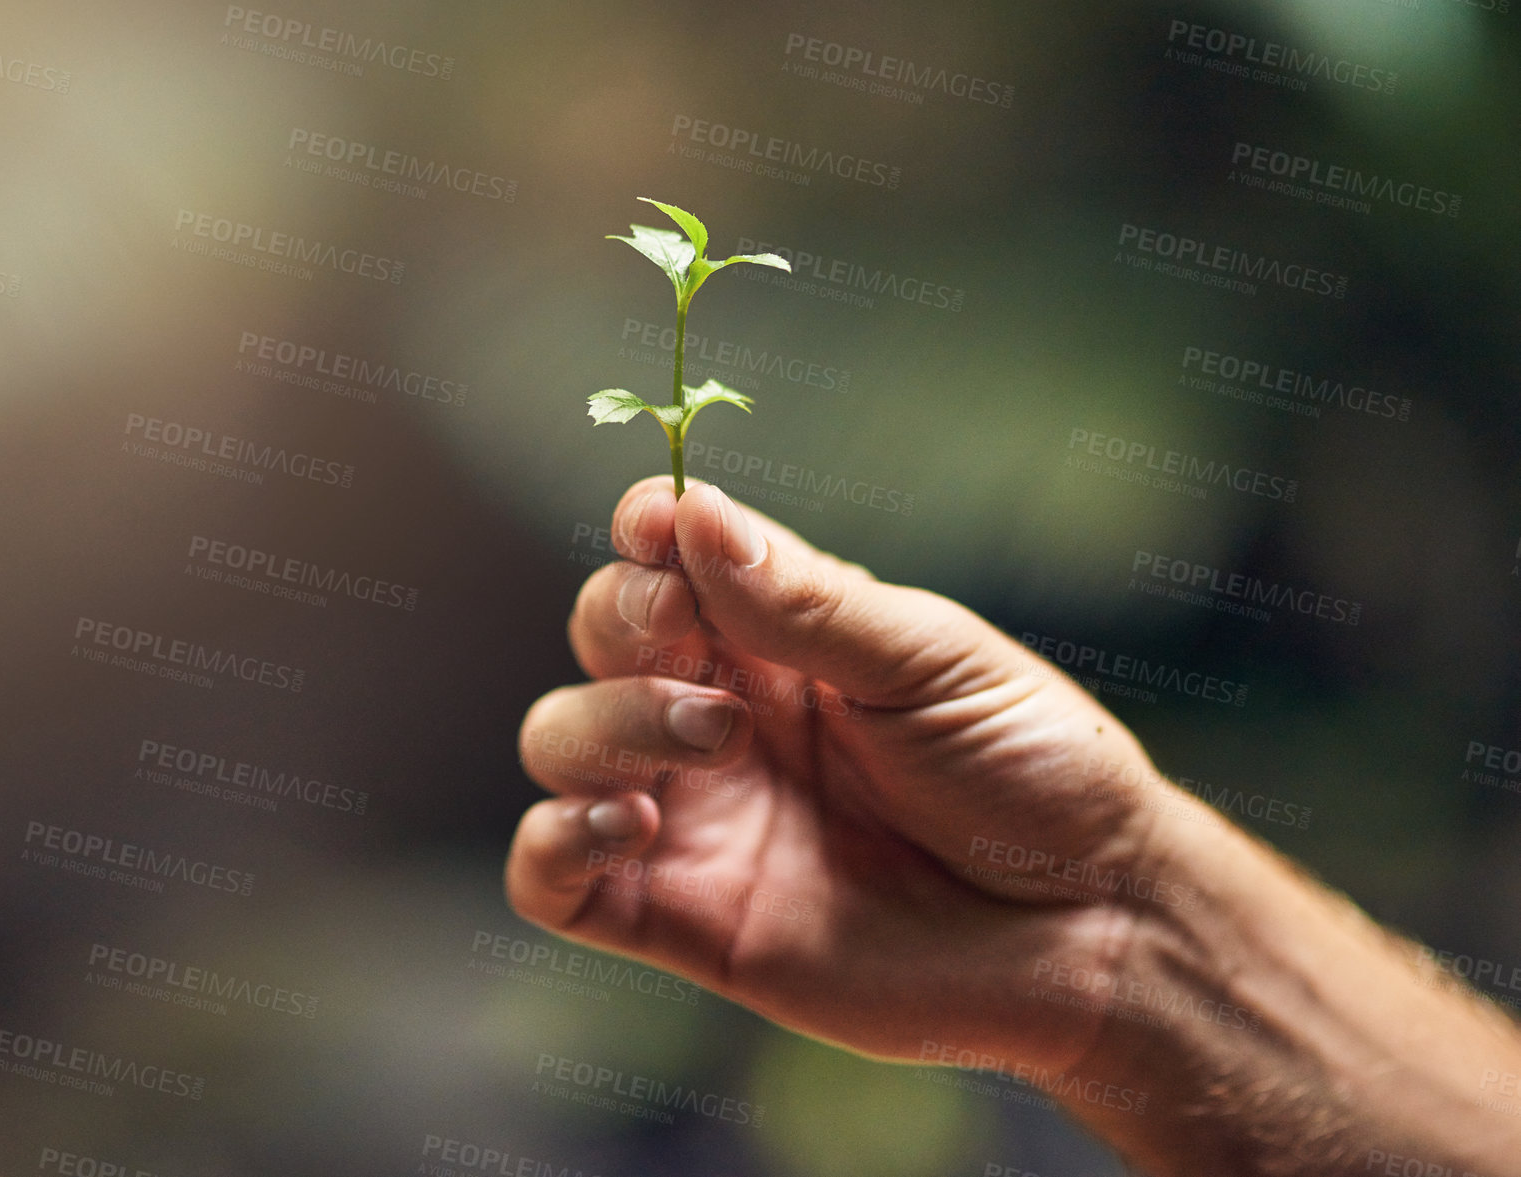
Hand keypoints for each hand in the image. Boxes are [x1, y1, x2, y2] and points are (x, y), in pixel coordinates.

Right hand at [507, 477, 1171, 1073]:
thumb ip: (806, 601)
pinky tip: (628, 826)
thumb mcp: (931, 660)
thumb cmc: (1031, 772)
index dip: (646, 531)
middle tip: (700, 648)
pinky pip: (551, 879)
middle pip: (600, 631)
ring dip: (605, 723)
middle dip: (625, 620)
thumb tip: (693, 512)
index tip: (654, 525)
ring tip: (712, 741)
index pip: (667, 557)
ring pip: (560, 739)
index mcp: (783, 635)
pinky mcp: (680, 915)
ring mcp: (696, 813)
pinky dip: (551, 844)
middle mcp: (723, 712)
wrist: (1088, 929)